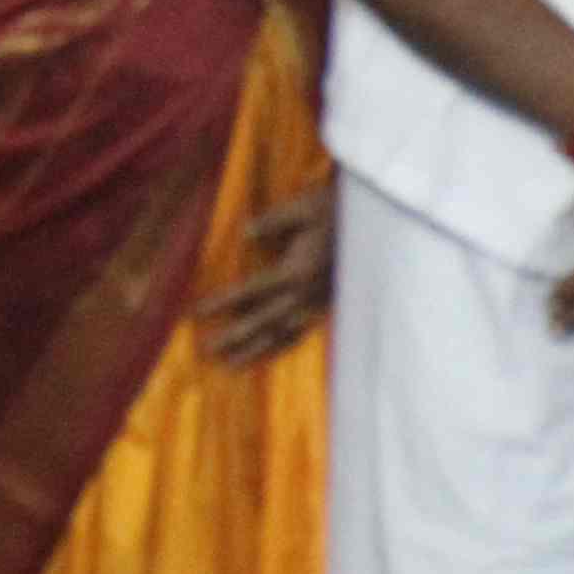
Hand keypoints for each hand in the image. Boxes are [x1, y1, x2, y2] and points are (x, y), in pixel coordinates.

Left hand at [191, 175, 336, 366]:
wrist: (375, 225)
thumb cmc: (335, 211)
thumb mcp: (303, 208)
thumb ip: (273, 221)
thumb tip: (246, 233)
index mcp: (297, 271)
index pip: (252, 291)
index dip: (224, 302)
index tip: (198, 313)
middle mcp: (305, 294)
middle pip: (264, 321)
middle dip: (236, 337)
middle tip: (209, 351)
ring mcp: (317, 304)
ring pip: (282, 335)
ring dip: (256, 351)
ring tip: (232, 365)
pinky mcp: (326, 307)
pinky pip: (300, 333)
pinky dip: (282, 346)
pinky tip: (268, 352)